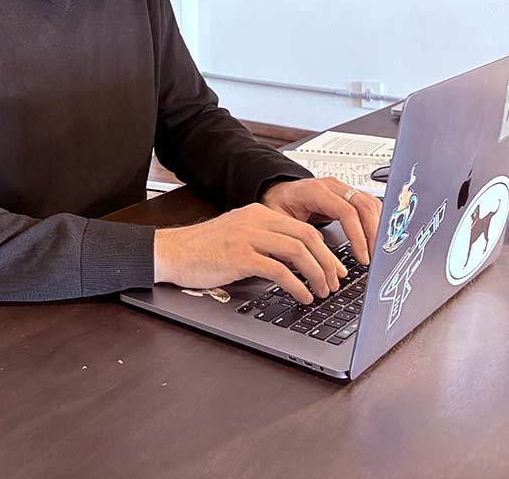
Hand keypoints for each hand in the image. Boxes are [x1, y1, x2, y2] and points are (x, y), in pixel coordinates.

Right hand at [153, 203, 346, 303]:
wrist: (172, 252)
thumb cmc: (203, 249)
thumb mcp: (239, 236)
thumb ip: (265, 242)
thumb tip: (296, 261)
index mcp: (258, 213)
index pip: (303, 228)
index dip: (326, 250)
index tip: (335, 268)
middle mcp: (256, 221)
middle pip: (307, 237)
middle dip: (328, 262)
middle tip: (336, 282)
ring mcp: (248, 237)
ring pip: (297, 251)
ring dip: (316, 274)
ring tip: (322, 291)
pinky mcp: (240, 256)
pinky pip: (279, 270)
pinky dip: (297, 285)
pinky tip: (302, 296)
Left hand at [260, 177, 382, 265]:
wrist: (278, 192)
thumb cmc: (279, 205)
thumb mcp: (281, 223)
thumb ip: (301, 240)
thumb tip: (322, 264)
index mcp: (315, 191)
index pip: (346, 212)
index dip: (357, 236)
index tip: (362, 257)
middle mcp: (332, 186)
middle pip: (364, 206)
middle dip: (373, 234)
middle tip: (375, 258)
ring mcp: (342, 188)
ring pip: (371, 203)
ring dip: (378, 229)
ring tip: (377, 252)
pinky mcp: (349, 194)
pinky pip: (370, 205)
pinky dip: (376, 222)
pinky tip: (376, 239)